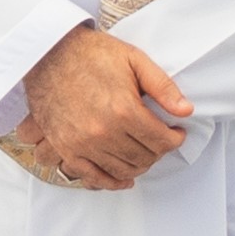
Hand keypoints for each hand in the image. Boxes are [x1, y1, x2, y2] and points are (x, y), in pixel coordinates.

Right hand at [11, 27, 196, 189]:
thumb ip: (163, 87)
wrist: (48, 53)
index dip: (175, 139)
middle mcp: (103, 131)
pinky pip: (93, 177)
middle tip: (160, 140)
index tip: (176, 133)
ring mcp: (82, 143)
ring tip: (144, 152)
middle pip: (144, 157)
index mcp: (123, 109)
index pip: (161, 141)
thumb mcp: (134, 59)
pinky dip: (111, 182)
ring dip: (139, 165)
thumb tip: (186, 111)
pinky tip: (123, 178)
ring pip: (123, 170)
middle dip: (159, 151)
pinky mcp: (66, 148)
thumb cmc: (91, 54)